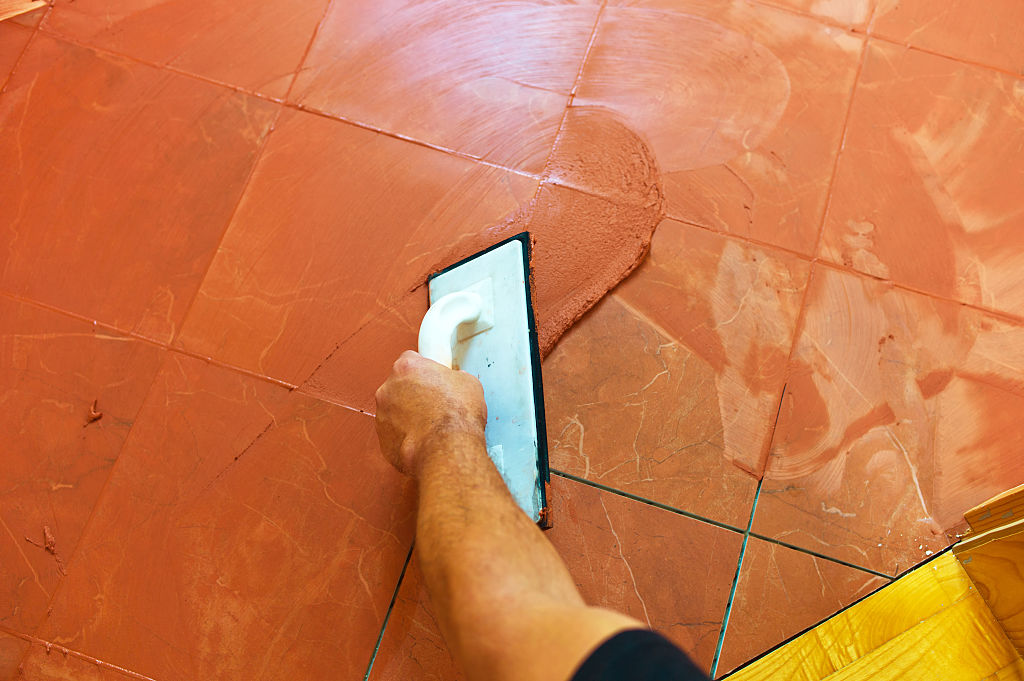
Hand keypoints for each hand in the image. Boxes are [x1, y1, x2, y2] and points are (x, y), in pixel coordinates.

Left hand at [375, 350, 486, 476]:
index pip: (410, 359)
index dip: (425, 369)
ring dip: (408, 414)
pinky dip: (406, 434)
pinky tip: (424, 438)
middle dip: (414, 392)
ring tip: (432, 424)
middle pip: (399, 385)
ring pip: (395, 410)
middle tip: (435, 403)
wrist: (447, 448)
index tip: (433, 378)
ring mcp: (382, 414)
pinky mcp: (383, 438)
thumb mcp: (468, 383)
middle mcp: (388, 388)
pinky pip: (394, 432)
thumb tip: (456, 383)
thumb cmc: (456, 416)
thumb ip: (454, 378)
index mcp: (406, 367)